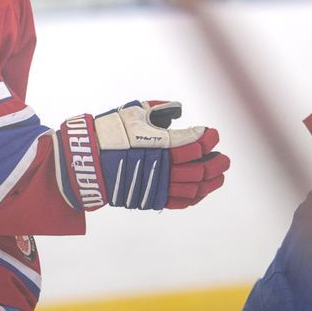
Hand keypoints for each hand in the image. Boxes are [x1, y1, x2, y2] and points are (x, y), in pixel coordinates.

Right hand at [57, 101, 228, 210]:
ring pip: (194, 188)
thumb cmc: (111, 130)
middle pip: (200, 168)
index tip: (212, 133)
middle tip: (224, 158)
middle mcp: (162, 166)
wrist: (87, 158)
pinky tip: (201, 190)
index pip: (196, 143)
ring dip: (211, 182)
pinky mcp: (150, 198)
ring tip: (219, 176)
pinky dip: (194, 197)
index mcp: (161, 143)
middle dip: (216, 162)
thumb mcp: (136, 110)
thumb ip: (160, 109)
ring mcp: (157, 185)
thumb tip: (178, 110)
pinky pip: (179, 202)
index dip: (210, 138)